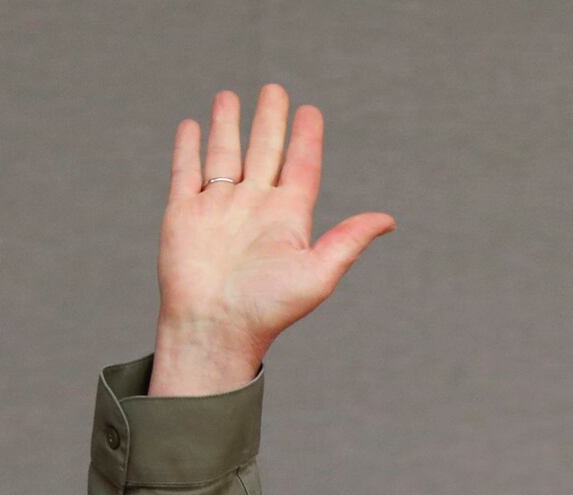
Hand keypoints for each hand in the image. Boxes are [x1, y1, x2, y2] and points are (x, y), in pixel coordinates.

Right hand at [156, 84, 395, 369]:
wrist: (215, 327)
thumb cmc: (269, 308)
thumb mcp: (318, 273)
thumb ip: (349, 241)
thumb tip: (388, 220)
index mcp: (288, 218)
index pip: (300, 167)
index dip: (306, 138)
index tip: (311, 111)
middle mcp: (254, 208)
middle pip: (264, 151)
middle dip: (269, 120)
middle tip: (275, 89)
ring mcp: (218, 209)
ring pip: (224, 154)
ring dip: (228, 125)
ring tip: (232, 96)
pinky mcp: (184, 214)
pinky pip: (186, 172)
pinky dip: (189, 148)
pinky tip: (193, 126)